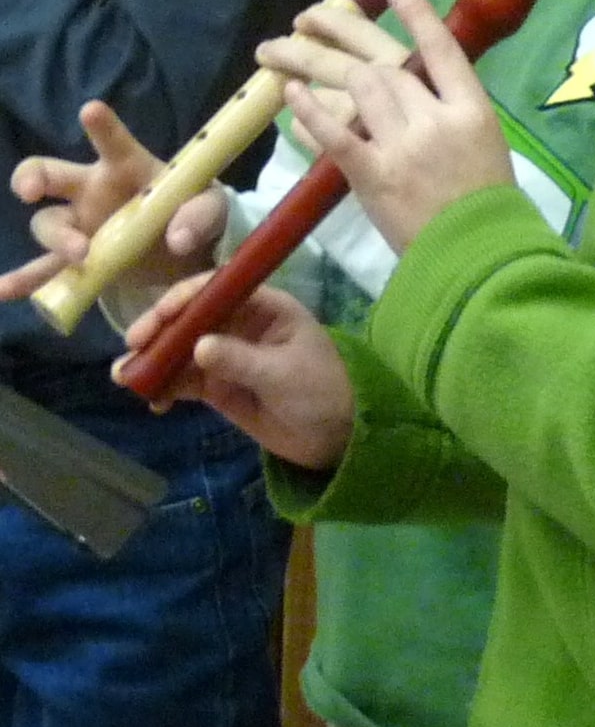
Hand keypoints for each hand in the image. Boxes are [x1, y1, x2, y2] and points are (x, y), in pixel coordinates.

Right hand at [0, 101, 227, 299]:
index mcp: (127, 167)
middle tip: (31, 190)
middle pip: (51, 174)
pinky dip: (24, 281)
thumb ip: (202, 214)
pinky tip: (4, 292)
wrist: (191, 254)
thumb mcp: (213, 209)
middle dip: (34, 176)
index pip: (112, 143)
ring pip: (48, 225)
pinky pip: (46, 272)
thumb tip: (177, 238)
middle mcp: (93, 191)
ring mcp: (81, 226)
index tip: (91, 111)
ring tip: (80, 256)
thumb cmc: (196, 213)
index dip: (102, 127)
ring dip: (56, 239)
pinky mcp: (80, 262)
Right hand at [115, 274, 354, 469]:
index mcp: (265, 305)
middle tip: (133, 346)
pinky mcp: (218, 384)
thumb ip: (241, 360)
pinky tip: (150, 399)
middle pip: (192, 315)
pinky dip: (164, 386)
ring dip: (153, 359)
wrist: (336, 437)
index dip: (186, 297)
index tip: (160, 315)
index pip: (219, 288)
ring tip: (125, 376)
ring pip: (181, 348)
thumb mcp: (284, 374)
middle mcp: (241, 323)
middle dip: (160, 328)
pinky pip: (184, 379)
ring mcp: (227, 353)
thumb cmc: (322, 392)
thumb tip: (198, 346)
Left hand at [283, 0, 514, 253]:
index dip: (418, 17)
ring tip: (276, 51)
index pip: (442, 50)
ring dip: (311, 64)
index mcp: (471, 110)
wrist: (480, 261)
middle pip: (383, 64)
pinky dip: (311, 111)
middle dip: (337, 33)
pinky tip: (288, 91)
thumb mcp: (485, 149)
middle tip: (304, 18)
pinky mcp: (374, 176)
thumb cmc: (487, 210)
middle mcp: (436, 119)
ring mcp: (404, 147)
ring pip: (357, 87)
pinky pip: (337, 134)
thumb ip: (450, 115)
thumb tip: (405, 90)